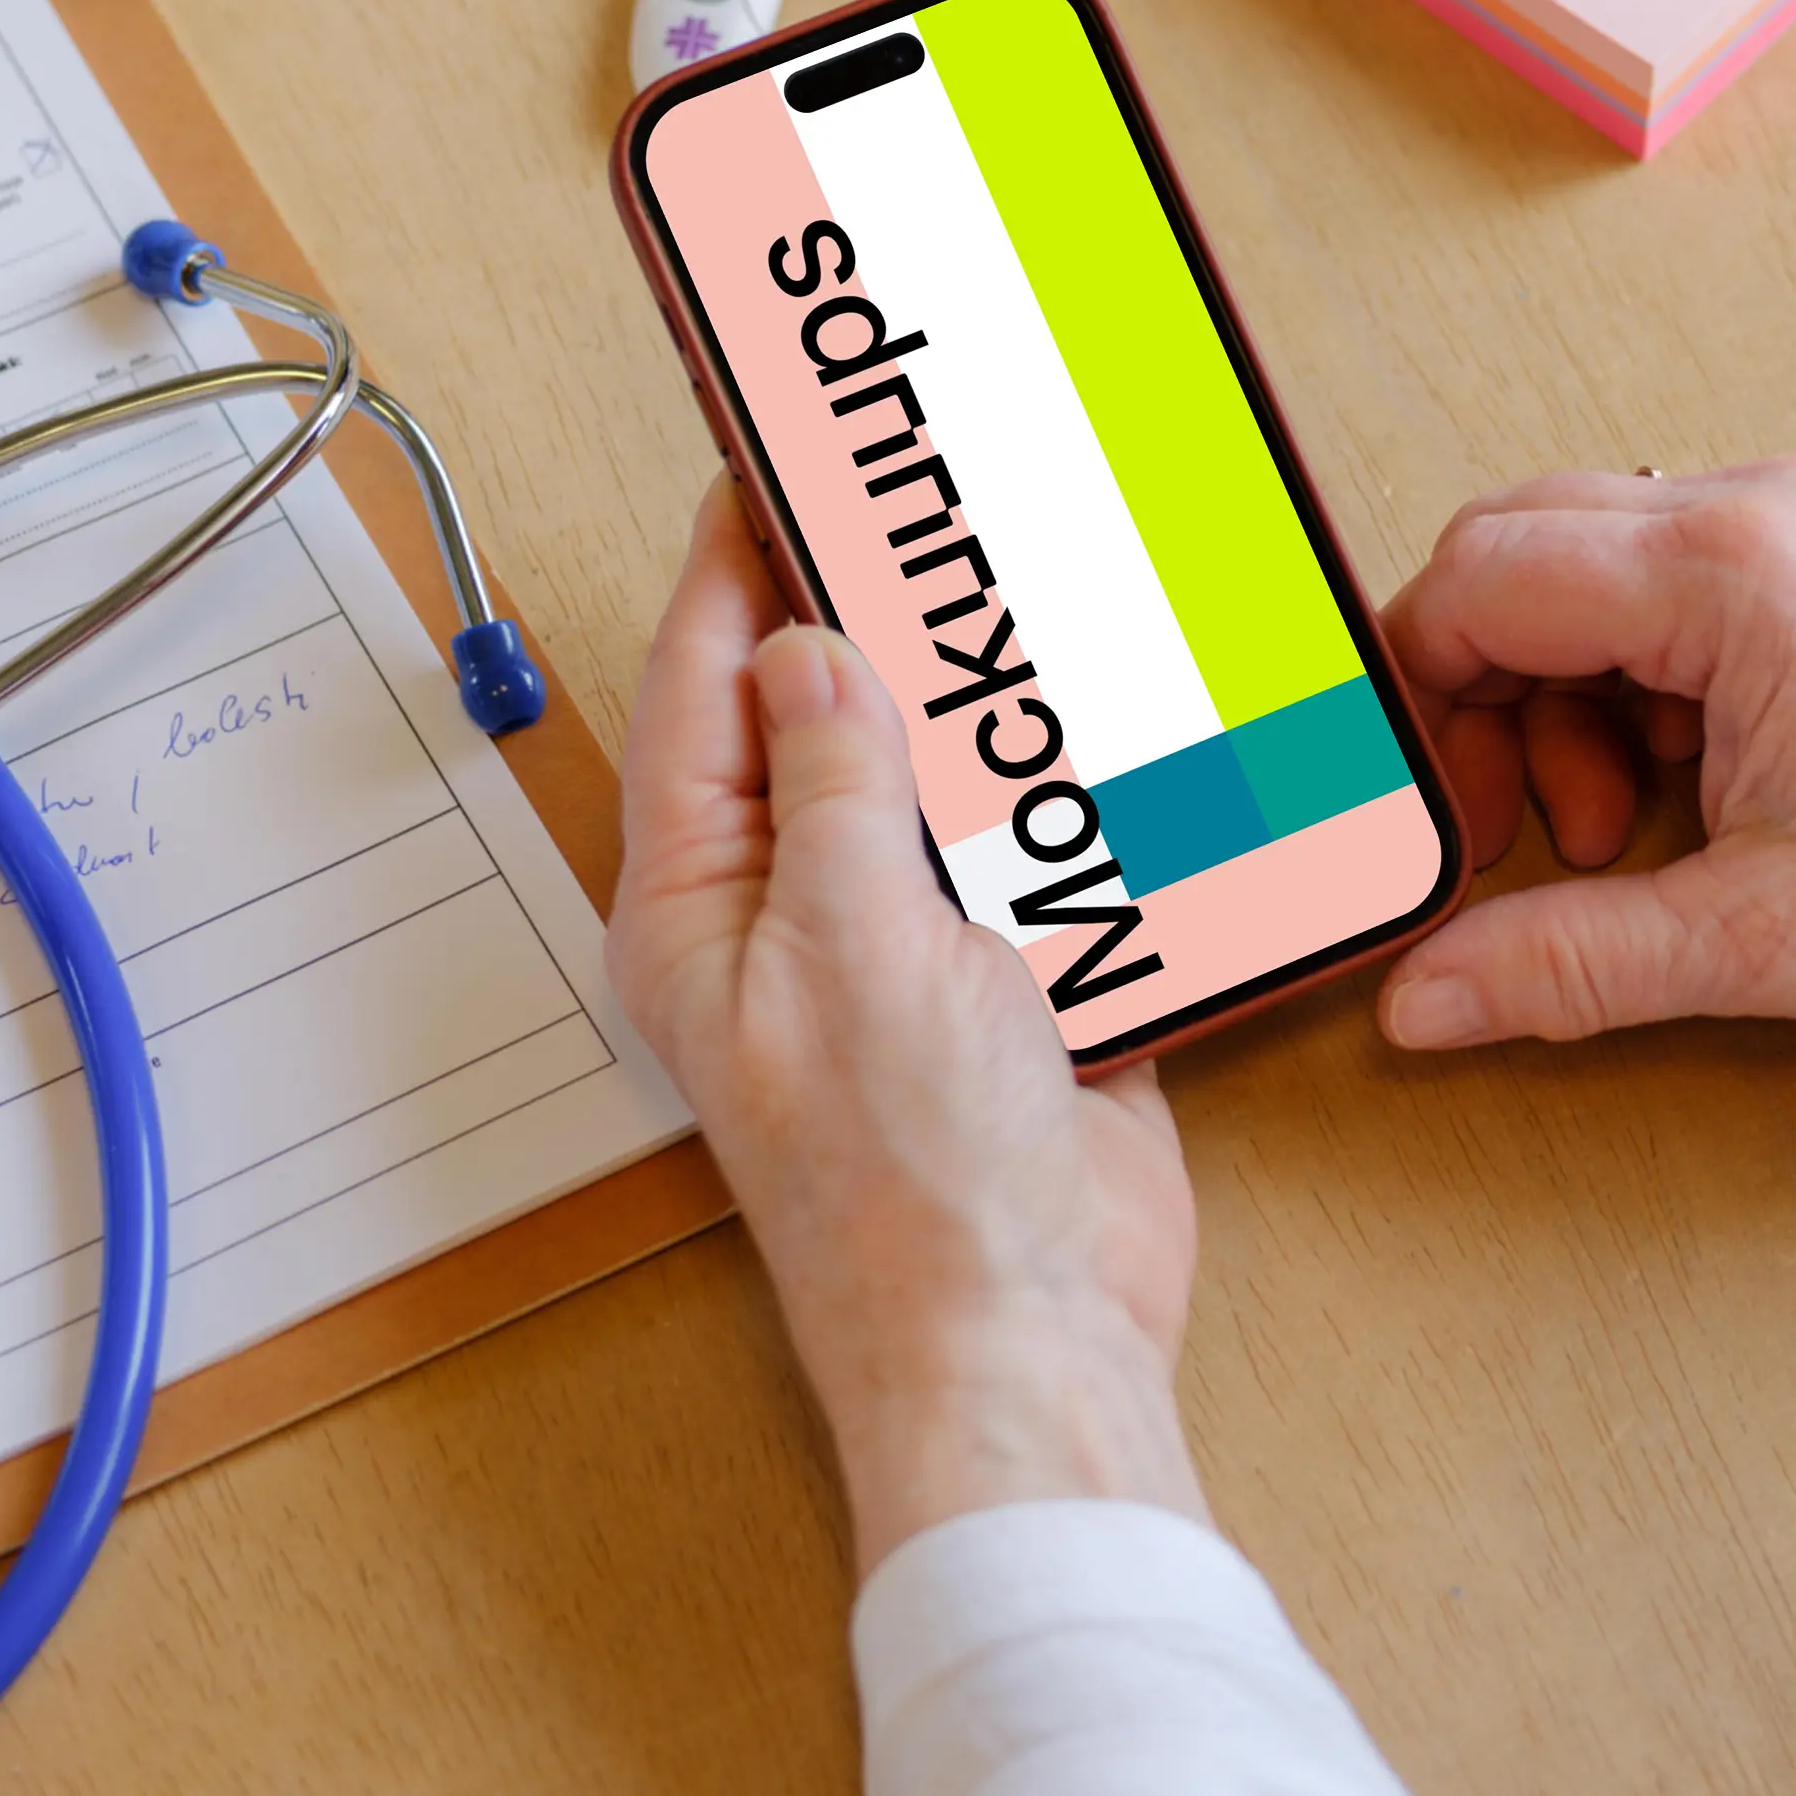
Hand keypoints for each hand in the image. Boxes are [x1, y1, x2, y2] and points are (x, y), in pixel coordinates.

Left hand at [609, 482, 1206, 1571]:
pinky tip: (1097, 707)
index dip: (730, 567)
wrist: (1034, 1340)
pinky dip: (1066, 782)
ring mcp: (905, 950)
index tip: (761, 456)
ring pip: (928, 774)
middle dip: (859, 607)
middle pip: (814, 718)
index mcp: (703, 910)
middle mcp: (792, 919)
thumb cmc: (905, 1194)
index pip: (698, 693)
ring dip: (972, 688)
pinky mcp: (1014, 982)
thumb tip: (803, 654)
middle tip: (898, 485)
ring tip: (1000, 564)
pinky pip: (1032, 848)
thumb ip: (834, 787)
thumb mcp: (851, 947)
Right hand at [1371, 461, 1795, 1048]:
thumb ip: (1570, 960)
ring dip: (1564, 704)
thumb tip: (1428, 997)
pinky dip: (1637, 689)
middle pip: (1516, 556)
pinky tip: (1692, 791)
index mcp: (1729, 572)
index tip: (1435, 807)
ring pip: (1586, 573)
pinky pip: (1664, 590)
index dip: (1421, 698)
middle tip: (1521, 830)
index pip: (1480, 578)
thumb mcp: (1761, 939)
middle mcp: (1757, 510)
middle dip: (1485, 701)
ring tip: (1632, 830)